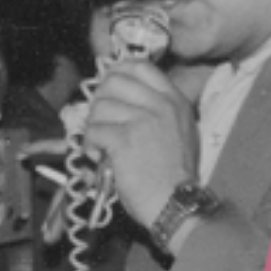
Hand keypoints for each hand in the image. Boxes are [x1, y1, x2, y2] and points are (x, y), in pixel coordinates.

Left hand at [80, 61, 198, 229]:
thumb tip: (121, 100)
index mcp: (174, 100)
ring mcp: (143, 120)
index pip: (139, 66)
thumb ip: (158, 111)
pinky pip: (94, 130)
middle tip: (101, 120)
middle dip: (100, 100)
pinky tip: (98, 157)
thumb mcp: (180, 132)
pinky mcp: (124, 139)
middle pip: (114, 81)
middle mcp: (160, 105)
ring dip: (93, 126)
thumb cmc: (175, 176)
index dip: (117, 74)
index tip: (110, 91)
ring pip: (100, 106)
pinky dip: (90, 145)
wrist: (176, 204)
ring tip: (100, 145)